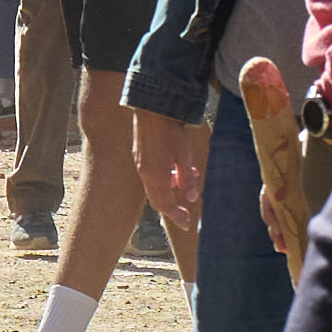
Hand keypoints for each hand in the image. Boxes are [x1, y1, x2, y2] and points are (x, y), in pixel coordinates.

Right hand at [132, 109, 204, 236]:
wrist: (151, 108)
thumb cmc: (170, 130)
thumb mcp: (184, 155)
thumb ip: (187, 178)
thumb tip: (192, 197)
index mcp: (156, 176)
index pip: (166, 205)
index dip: (177, 216)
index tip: (187, 224)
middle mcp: (145, 173)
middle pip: (157, 200)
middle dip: (172, 209)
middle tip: (186, 213)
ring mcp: (140, 164)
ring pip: (154, 188)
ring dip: (169, 191)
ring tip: (186, 181)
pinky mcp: (139, 155)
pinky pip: (150, 176)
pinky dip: (163, 180)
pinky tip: (175, 169)